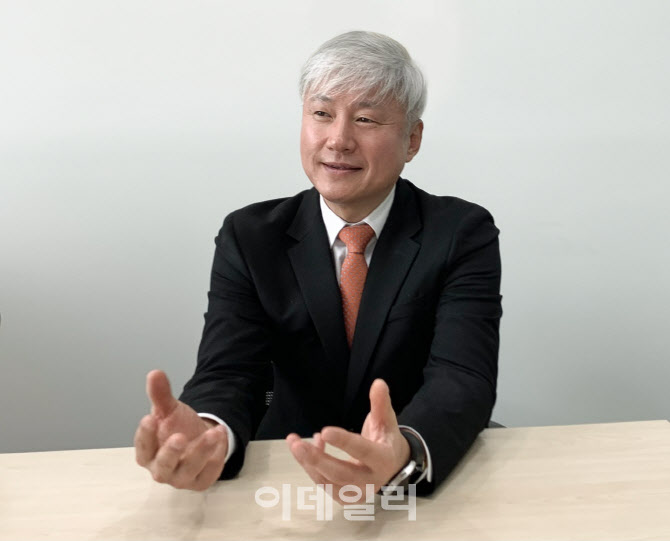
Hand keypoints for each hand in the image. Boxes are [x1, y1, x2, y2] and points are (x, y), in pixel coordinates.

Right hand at [134, 369, 227, 490]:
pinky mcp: (200, 482)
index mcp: (148, 453)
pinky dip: (215, 459)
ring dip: (201, 451)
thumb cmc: (177, 427)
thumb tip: (154, 374)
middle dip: (171, 453)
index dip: (145, 435)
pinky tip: (220, 440)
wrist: (198, 438)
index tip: (150, 418)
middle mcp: (162, 469)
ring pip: (188, 471)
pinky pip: (207, 475)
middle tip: (179, 437)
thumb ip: (160, 394)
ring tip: (214, 432)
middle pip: (163, 466)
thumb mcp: (169, 409)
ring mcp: (181, 478)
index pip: (142, 448)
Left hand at [286, 379, 409, 504]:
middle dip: (317, 459)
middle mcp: (370, 480)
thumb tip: (378, 383)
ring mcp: (357, 492)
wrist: (393, 467)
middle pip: (341, 474)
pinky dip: (312, 467)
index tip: (324, 431)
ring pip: (328, 482)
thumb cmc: (387, 439)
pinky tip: (308, 447)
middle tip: (298, 445)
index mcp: (383, 459)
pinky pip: (324, 484)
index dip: (344, 442)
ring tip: (294, 442)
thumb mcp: (387, 420)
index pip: (363, 451)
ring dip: (308, 463)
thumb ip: (381, 403)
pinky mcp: (345, 497)